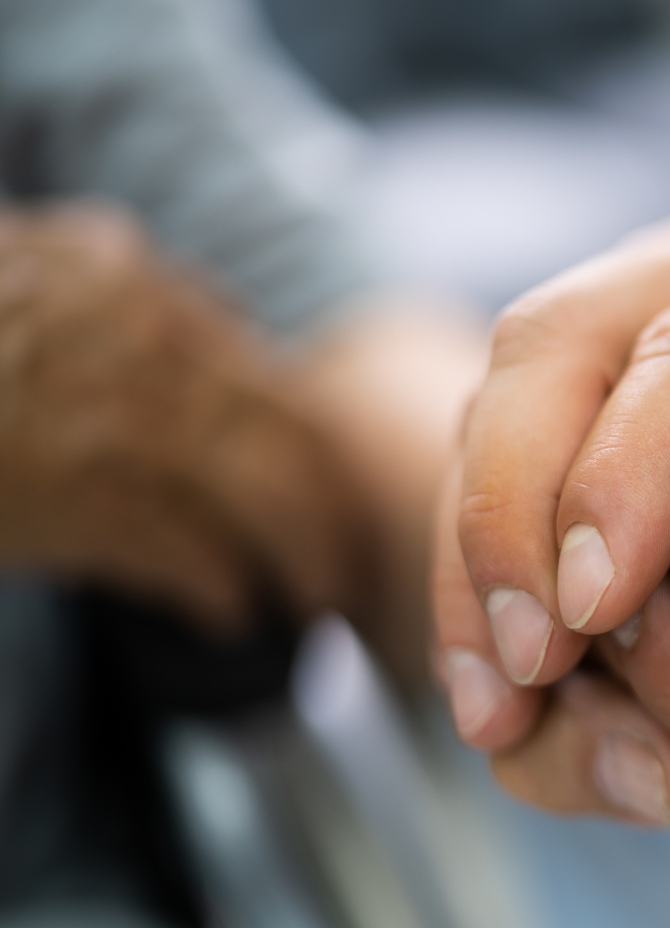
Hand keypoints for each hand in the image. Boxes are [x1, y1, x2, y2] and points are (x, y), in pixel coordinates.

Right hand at [0, 203, 365, 630]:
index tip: (315, 484)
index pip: (259, 371)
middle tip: (338, 562)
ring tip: (310, 600)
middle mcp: (145, 339)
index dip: (300, 441)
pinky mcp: (78, 496)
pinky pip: (187, 552)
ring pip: (265, 495)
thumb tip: (172, 316)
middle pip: (288, 438)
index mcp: (126, 280)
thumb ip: (101, 287)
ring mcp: (117, 418)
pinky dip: (220, 589)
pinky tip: (231, 616)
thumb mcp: (25, 268)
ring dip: (300, 556)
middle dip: (324, 508)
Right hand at [436, 198, 669, 731]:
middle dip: (509, 513)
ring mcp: (636, 310)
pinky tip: (505, 694)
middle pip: (550, 352)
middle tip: (524, 665)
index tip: (597, 603)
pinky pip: (503, 449)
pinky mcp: (596, 376)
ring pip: (503, 399)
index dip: (629, 471)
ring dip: (479, 556)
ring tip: (499, 705)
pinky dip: (486, 572)